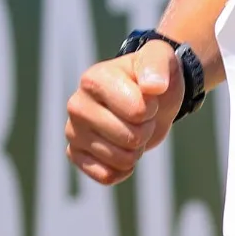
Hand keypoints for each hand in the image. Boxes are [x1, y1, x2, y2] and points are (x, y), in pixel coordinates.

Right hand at [65, 40, 184, 185]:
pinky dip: (123, 168)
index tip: (148, 96)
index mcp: (93, 79)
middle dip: (146, 130)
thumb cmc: (152, 76)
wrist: (148, 96)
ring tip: (132, 128)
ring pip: (120, 160)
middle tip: (142, 115)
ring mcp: (73, 131)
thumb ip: (158, 66)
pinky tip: (123, 150)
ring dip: (137, 149)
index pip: (137, 111)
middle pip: (130, 138)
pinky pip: (106, 176)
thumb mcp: (161, 59)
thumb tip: (153, 87)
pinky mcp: (75, 154)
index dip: (152, 108)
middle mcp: (76, 105)